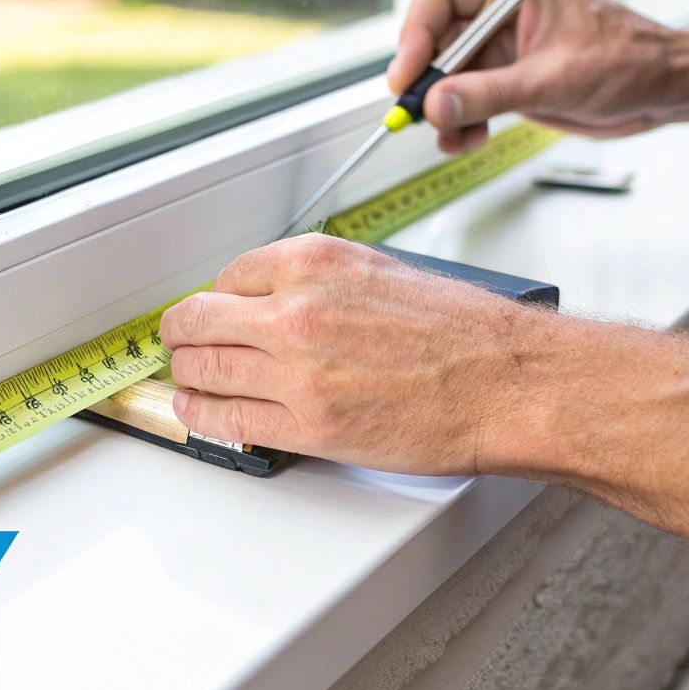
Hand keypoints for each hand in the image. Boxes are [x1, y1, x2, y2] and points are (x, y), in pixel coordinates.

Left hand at [158, 235, 548, 475]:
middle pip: (198, 320)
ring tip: (187, 380)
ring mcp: (297, 372)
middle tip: (181, 343)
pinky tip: (198, 412)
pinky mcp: (308, 426)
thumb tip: (280, 298)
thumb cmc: (464, 333)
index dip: (217, 300)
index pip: (229, 277)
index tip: (215, 312)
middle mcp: (297, 312)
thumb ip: (322, 283)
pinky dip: (202, 416)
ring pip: (204, 370)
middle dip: (184, 334)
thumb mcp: (382, 273)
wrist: (507, 382)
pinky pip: (227, 420)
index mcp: (315, 263)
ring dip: (189, 375)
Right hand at [389, 0, 680, 152]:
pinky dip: (459, 122)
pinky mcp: (506, 78)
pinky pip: (466, 99)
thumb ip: (491, 93)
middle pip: (435, 36)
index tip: (406, 75)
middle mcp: (500, 9)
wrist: (663, 90)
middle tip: (417, 112)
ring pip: (446, 74)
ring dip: (441, 108)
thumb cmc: (629, 61)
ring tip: (451, 134)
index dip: (414, 33)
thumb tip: (436, 105)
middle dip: (425, 78)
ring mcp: (501, 46)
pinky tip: (467, 140)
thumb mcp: (554, 79)